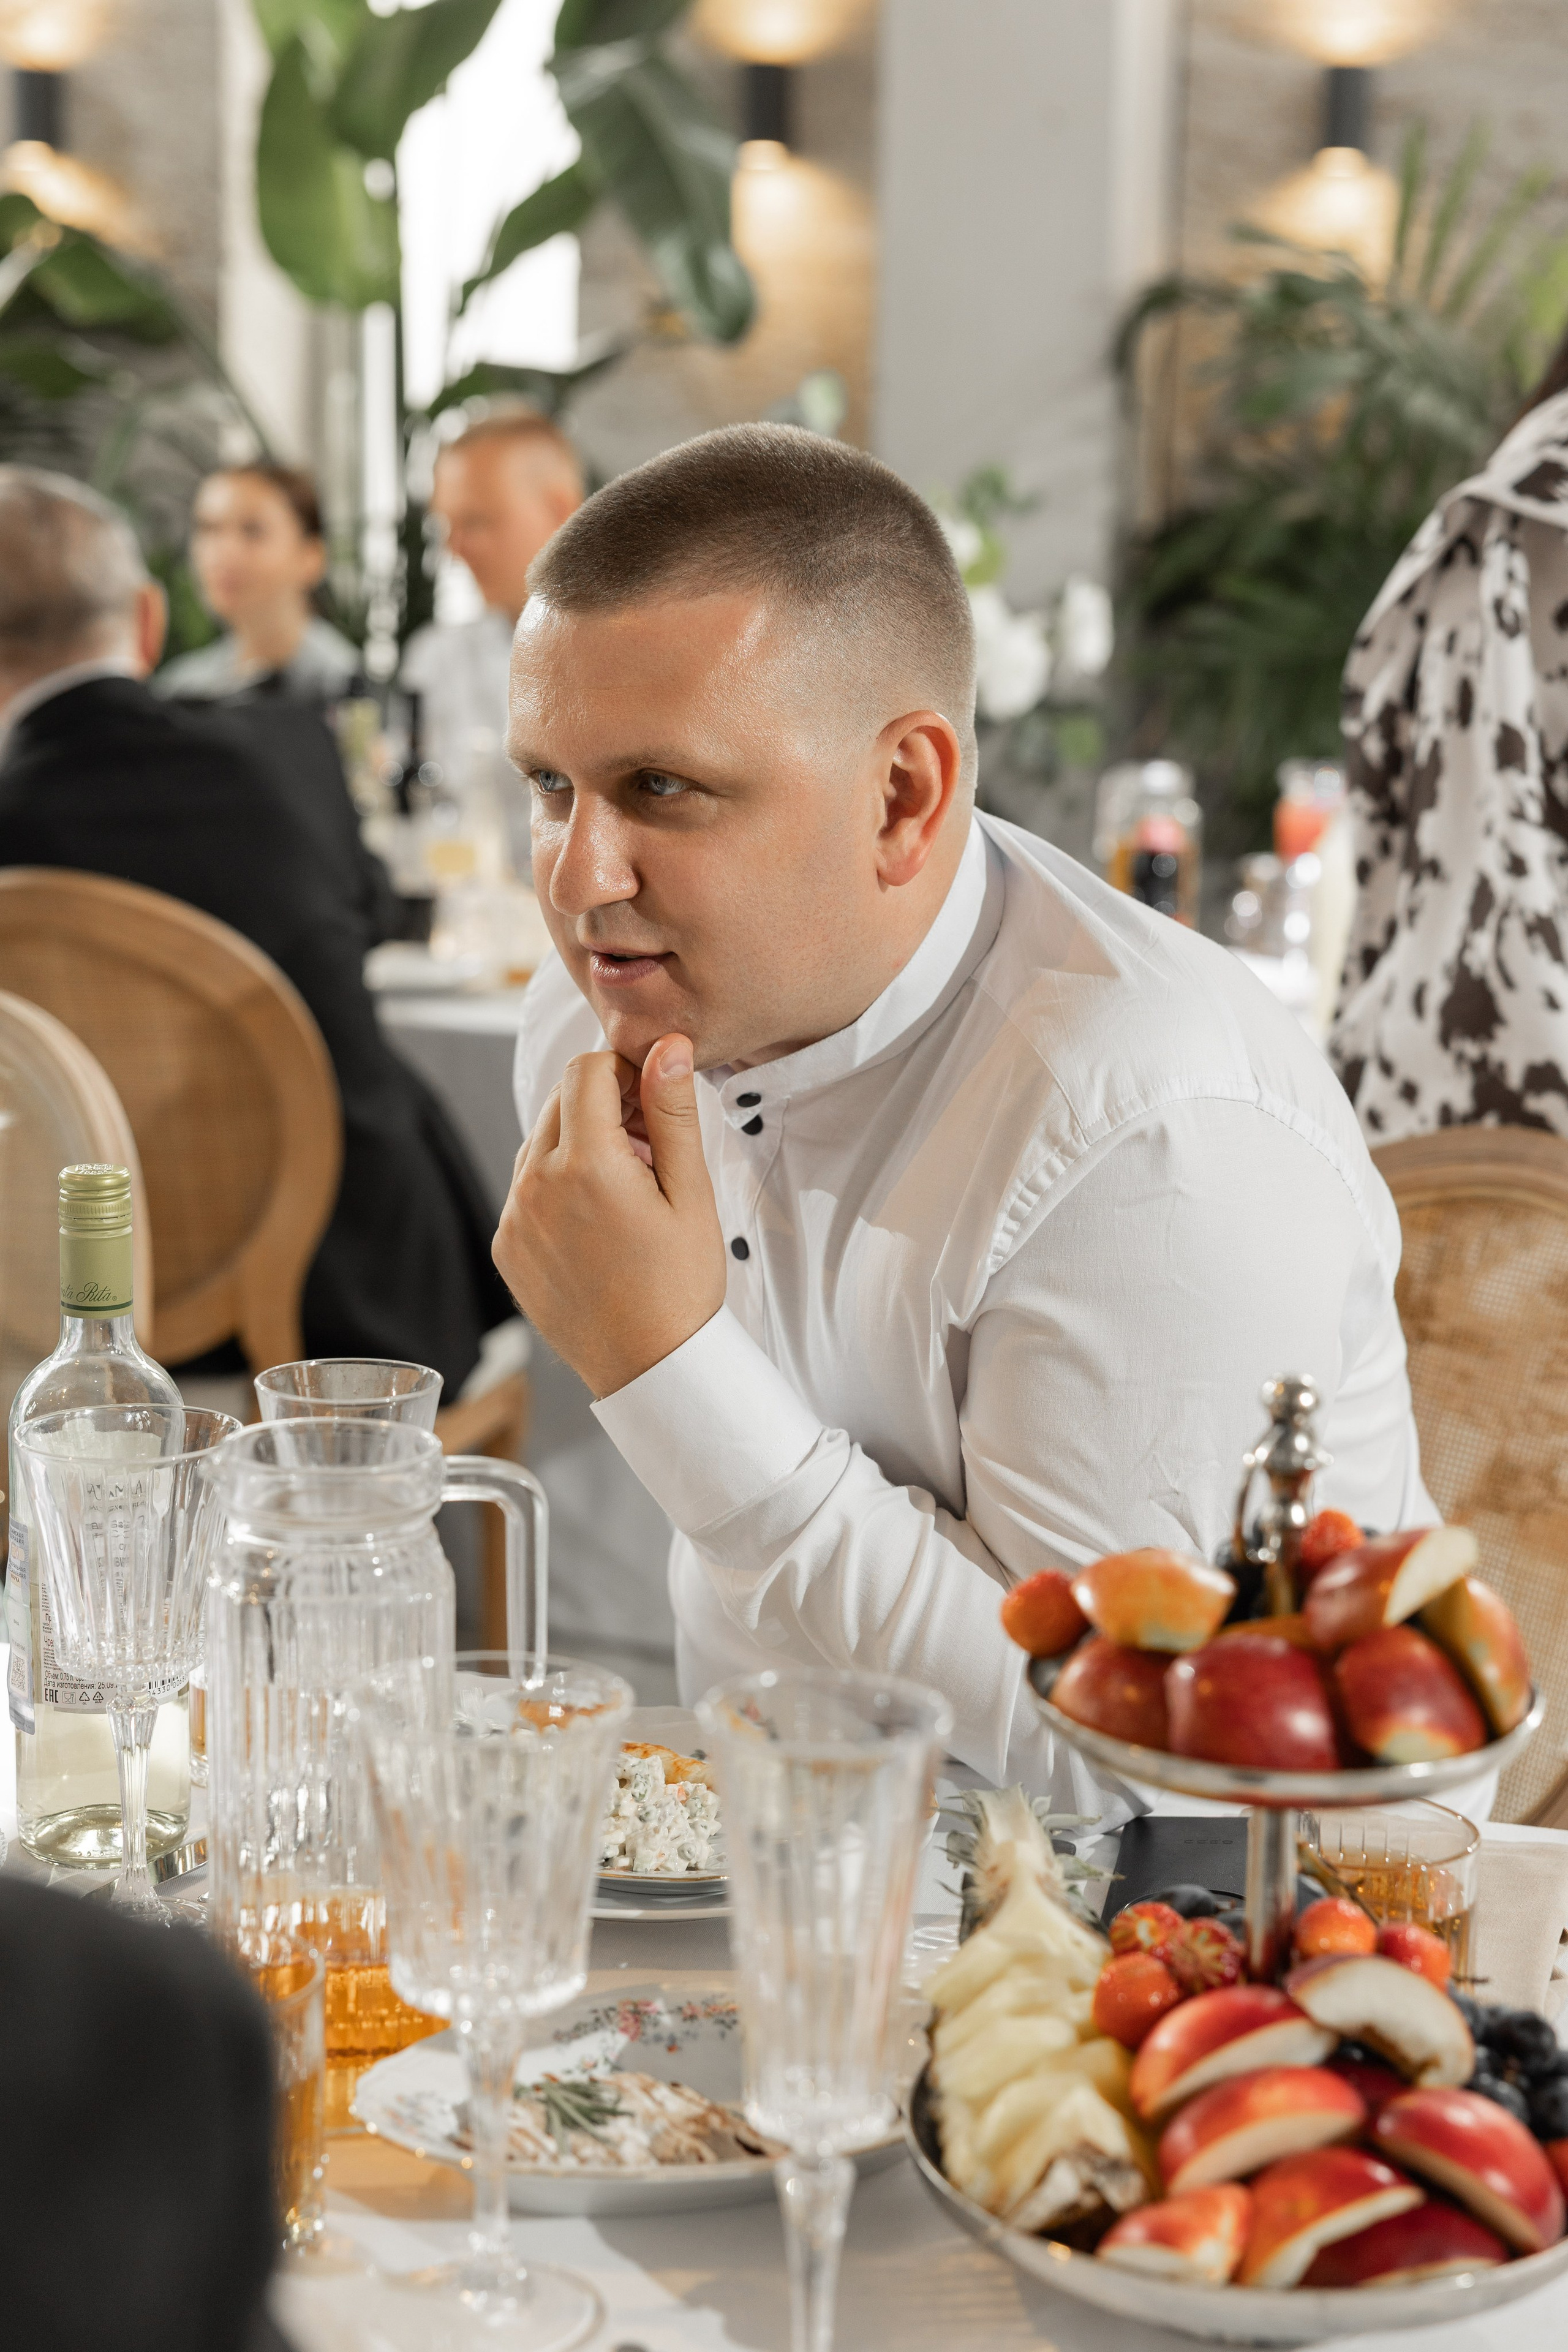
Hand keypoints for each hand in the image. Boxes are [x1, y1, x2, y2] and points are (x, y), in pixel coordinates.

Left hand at [493, 1034, 726, 1397]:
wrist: (649, 1367)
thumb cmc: (680, 1284)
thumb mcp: (691, 1192)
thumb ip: (673, 1112)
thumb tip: (665, 1046)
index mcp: (585, 1166)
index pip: (587, 1070)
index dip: (625, 1072)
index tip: (653, 1104)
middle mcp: (535, 1186)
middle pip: (561, 1100)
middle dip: (604, 1105)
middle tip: (650, 1146)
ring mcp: (514, 1218)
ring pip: (541, 1142)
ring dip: (580, 1143)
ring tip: (628, 1188)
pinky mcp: (507, 1246)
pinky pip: (527, 1188)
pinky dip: (558, 1185)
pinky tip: (600, 1221)